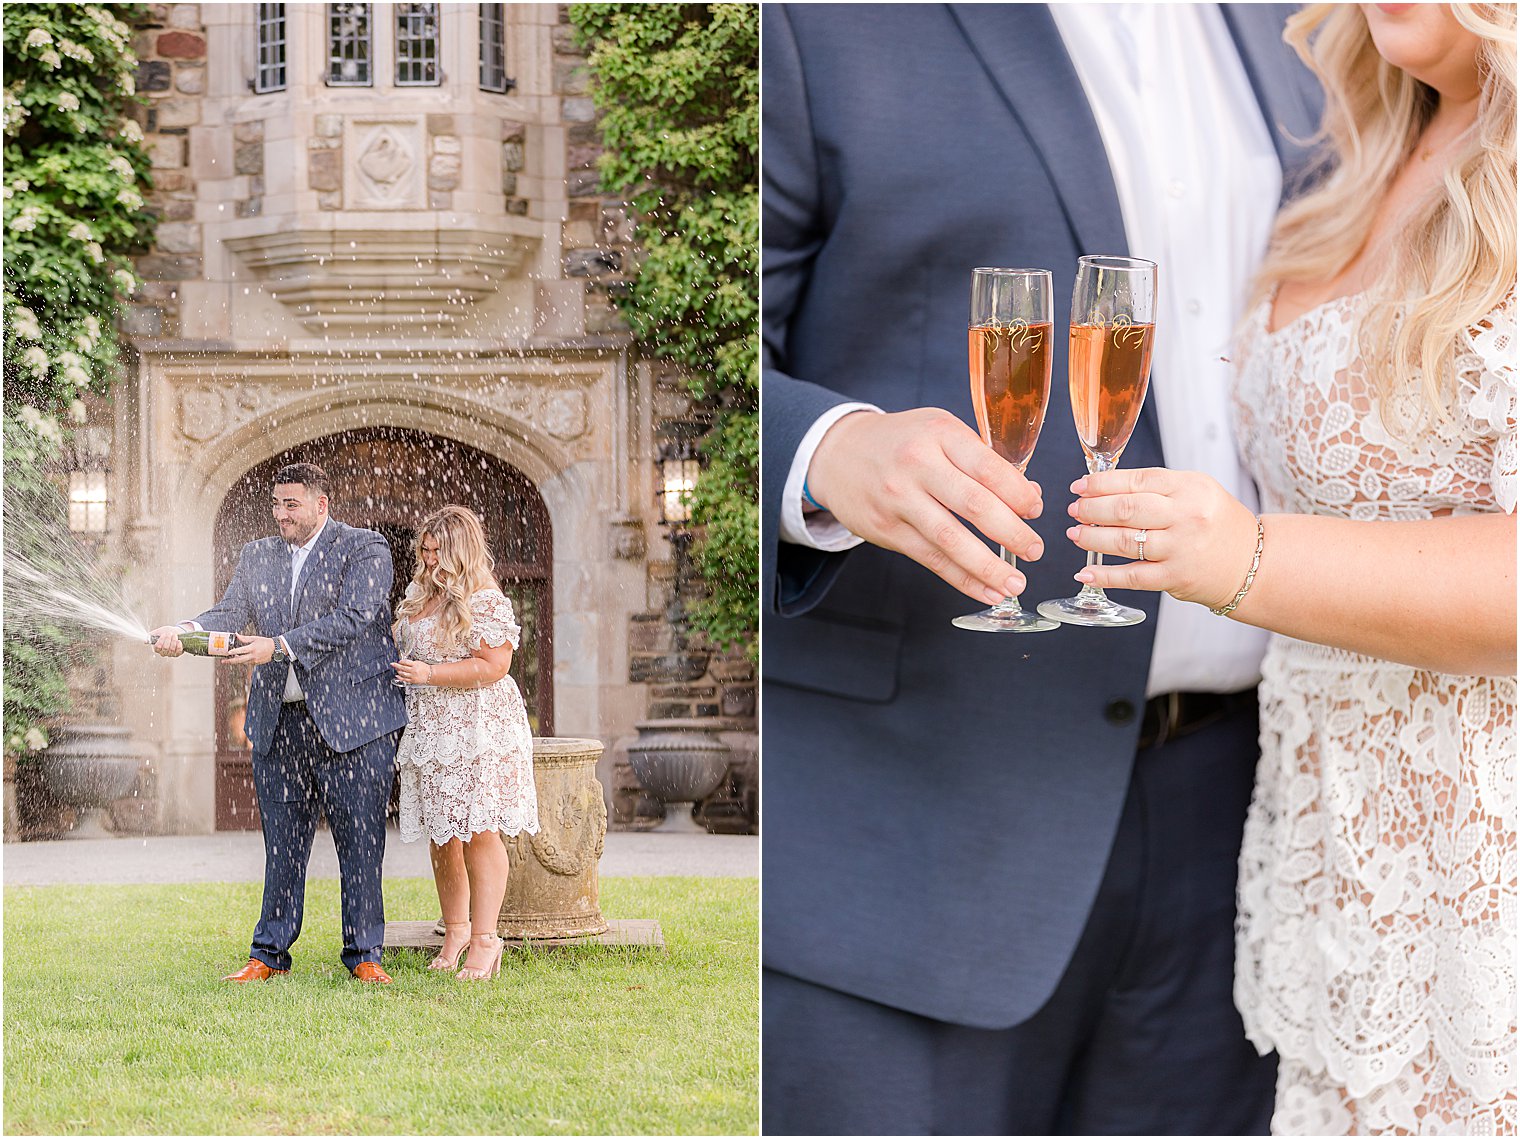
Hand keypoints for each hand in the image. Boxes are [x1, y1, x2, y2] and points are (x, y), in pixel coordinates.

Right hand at [148, 626, 184, 656]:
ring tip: (174, 635)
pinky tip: (179, 641)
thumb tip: (145, 641)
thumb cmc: (166, 632)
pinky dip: (179, 646)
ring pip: (171, 649)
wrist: (176, 632)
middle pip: (165, 648)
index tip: (164, 634)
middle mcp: (163, 653)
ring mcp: (170, 654)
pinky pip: (178, 652)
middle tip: (170, 633)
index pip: (157, 647)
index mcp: (157, 648)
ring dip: (173, 641)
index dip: (161, 640)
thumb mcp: (158, 632)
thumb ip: (151, 636)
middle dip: (168, 639)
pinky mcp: (177, 654)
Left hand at [223, 635, 274, 665]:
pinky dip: (242, 662)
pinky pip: (247, 663)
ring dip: (236, 662)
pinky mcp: (256, 663)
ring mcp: (255, 660)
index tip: (228, 653)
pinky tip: (239, 661)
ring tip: (229, 660)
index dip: (234, 652)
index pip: (241, 651)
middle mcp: (253, 655)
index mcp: (252, 648)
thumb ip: (244, 638)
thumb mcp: (255, 638)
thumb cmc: (265, 642)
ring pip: (242, 662)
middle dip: (231, 661)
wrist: (275, 649)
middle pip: (240, 660)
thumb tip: (236, 635)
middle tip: (224, 661)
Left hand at [391, 659, 432, 684]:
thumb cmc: (425, 668)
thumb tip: (404, 663)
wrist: (430, 675)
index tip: (399, 661)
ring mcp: (412, 676)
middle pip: (402, 667)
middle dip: (396, 665)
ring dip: (398, 671)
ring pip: (402, 673)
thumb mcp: (418, 662)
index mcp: (415, 665)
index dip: (401, 661)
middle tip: (392, 664)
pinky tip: (397, 676)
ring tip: (396, 669)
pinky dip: (400, 677)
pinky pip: (404, 679)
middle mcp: (413, 670)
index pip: (405, 662)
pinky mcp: (412, 680)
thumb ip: (411, 663)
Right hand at [806, 408, 1044, 604]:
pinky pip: (930, 559)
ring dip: (988, 566)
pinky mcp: (886, 529)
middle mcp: (917, 465)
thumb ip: (982, 459)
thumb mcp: (940, 431)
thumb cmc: (901, 441)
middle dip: (1011, 533)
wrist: (837, 454)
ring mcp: (898, 500)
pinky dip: (961, 579)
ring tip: (1015, 582)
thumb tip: (1029, 495)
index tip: (1036, 511)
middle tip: (1035, 550)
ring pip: (950, 540)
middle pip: (973, 505)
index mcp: (939, 434)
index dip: (1018, 494)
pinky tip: (985, 591)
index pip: (988, 467)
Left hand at [1064, 468, 1258, 609]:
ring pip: (1124, 541)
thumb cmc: (1217, 524)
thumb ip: (1158, 488)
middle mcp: (1186, 516)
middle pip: (1126, 509)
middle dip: (1092, 508)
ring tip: (1075, 534)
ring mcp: (1180, 548)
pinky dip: (1104, 575)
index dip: (1102, 483)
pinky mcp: (1175, 578)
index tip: (1080, 486)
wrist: (1253, 563)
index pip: (1137, 480)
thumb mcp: (1198, 492)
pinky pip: (1132, 576)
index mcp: (1190, 488)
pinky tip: (1085, 571)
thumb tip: (1106, 488)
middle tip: (1075, 510)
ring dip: (1092, 537)